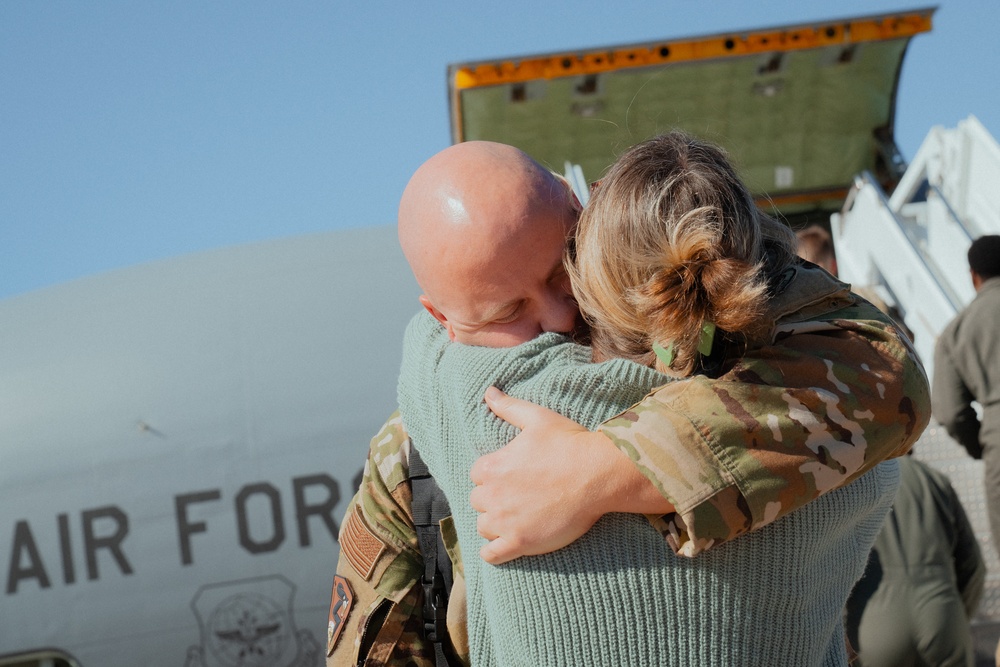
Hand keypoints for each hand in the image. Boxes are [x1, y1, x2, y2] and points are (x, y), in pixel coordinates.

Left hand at [472, 386, 670, 563]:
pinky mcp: (520, 542)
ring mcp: (505, 521)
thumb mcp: (537, 418)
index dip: (492, 475)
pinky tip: (505, 546)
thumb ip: (508, 407)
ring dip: (494, 524)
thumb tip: (488, 392)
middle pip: (478, 501)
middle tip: (515, 497)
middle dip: (493, 499)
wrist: (598, 474)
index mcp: (491, 466)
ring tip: (514, 519)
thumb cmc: (569, 444)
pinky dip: (494, 552)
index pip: (476, 475)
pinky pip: (492, 555)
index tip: (510, 476)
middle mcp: (492, 495)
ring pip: (483, 527)